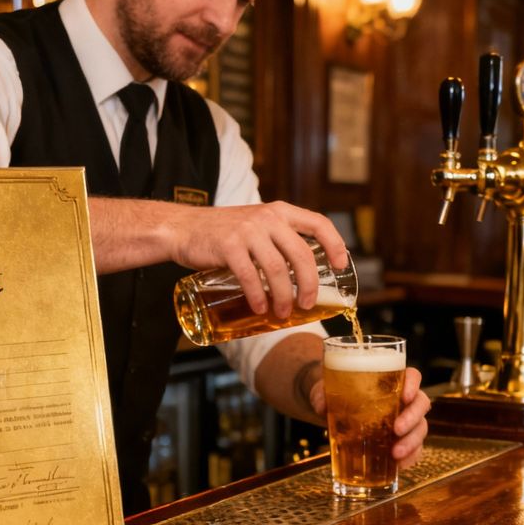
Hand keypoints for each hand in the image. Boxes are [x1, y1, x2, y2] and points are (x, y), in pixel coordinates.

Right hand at [168, 201, 348, 319]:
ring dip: (284, 296)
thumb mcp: (256, 225)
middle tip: (307, 305)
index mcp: (280, 211)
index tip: (340, 266)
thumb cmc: (223, 233)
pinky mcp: (228, 246)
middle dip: (309, 285)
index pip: (318, 223)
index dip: (335, 244)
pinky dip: (258, 296)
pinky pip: (250, 276)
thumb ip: (278, 239)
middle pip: (301, 255)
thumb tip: (305, 274)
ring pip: (278, 269)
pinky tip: (260, 308)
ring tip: (283, 313)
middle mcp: (268, 217)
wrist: (183, 228)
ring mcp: (248, 231)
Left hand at [310, 367, 431, 470]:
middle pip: (421, 403)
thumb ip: (322, 394)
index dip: (413, 384)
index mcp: (391, 380)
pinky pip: (415, 449)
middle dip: (412, 418)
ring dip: (412, 442)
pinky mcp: (402, 440)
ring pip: (421, 428)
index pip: (412, 376)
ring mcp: (406, 420)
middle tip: (397, 429)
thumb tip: (322, 406)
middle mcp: (403, 400)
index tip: (405, 396)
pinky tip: (398, 465)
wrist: (333, 407)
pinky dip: (410, 457)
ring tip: (395, 453)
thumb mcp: (325, 389)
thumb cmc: (336, 392)